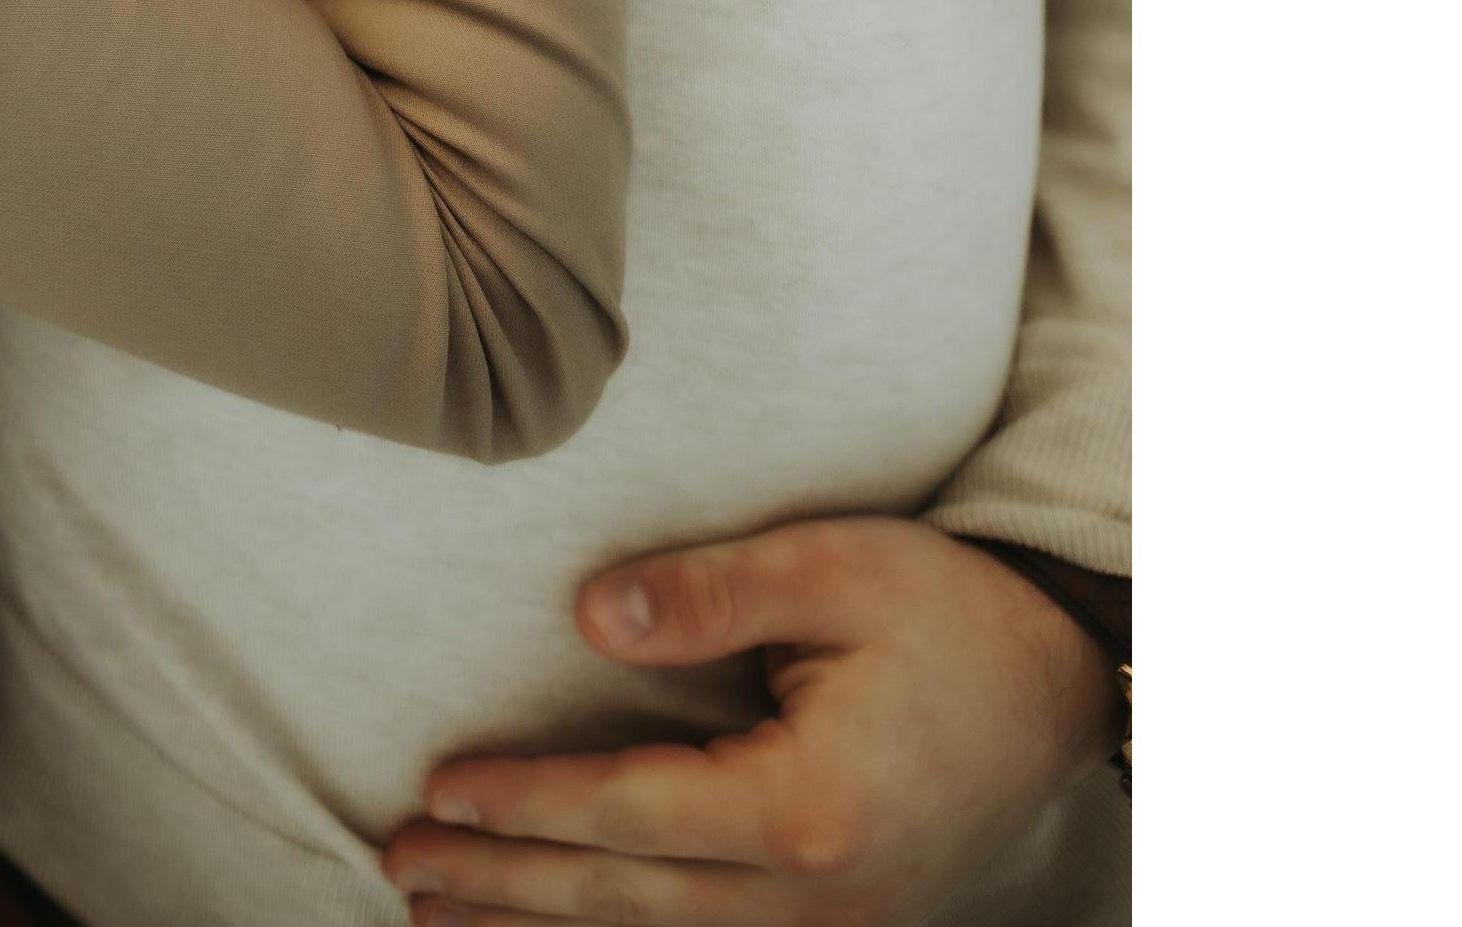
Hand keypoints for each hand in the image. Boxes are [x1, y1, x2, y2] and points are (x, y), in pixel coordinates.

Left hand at [381, 518, 1117, 924]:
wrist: (1062, 685)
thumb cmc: (947, 611)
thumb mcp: (831, 568)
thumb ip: (704, 594)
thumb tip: (585, 618)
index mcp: (805, 809)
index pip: (628, 813)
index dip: (526, 803)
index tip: (439, 784)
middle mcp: (816, 898)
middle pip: (627, 899)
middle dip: (504, 881)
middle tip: (399, 859)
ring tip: (437, 916)